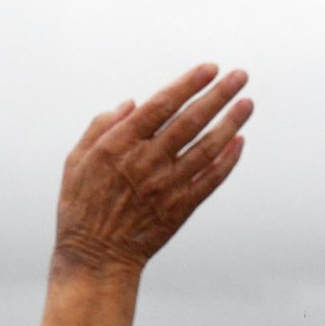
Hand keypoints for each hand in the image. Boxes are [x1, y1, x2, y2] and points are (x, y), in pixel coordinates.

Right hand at [53, 63, 252, 277]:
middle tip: (240, 75)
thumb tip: (132, 103)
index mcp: (119, 145)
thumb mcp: (76, 161)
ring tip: (248, 103)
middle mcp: (147, 162)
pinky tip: (240, 141)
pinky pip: (211, 180)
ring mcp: (167, 186)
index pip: (162, 105)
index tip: (210, 68)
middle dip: (218, 95)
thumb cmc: (82, 207)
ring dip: (230, 123)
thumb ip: (101, 127)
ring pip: (207, 148)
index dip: (188, 84)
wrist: (97, 257)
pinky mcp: (181, 208)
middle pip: (191, 121)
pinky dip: (228, 161)